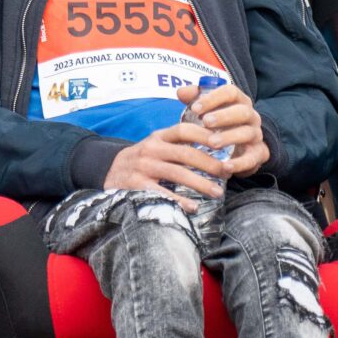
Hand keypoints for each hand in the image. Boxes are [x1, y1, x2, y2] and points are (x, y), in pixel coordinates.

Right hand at [102, 131, 229, 206]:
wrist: (109, 171)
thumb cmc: (142, 159)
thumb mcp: (156, 144)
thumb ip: (178, 143)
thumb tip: (214, 143)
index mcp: (158, 137)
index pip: (184, 130)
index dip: (205, 135)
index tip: (224, 143)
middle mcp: (151, 149)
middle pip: (185, 153)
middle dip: (210, 163)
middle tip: (228, 172)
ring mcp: (143, 167)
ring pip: (177, 173)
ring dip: (200, 183)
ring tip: (218, 193)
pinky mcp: (136, 185)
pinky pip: (162, 193)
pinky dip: (179, 201)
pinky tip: (193, 207)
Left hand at [185, 82, 271, 177]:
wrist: (241, 149)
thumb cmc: (219, 125)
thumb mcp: (207, 110)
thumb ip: (194, 99)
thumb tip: (181, 92)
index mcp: (239, 101)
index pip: (230, 92)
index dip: (213, 98)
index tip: (195, 108)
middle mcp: (251, 116)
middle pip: (242, 111)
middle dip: (223, 116)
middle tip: (205, 122)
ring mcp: (256, 135)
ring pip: (247, 133)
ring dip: (229, 137)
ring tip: (212, 143)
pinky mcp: (258, 154)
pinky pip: (252, 158)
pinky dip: (240, 163)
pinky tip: (225, 166)